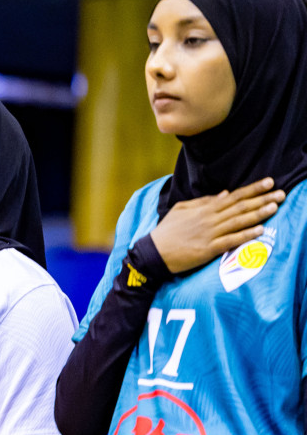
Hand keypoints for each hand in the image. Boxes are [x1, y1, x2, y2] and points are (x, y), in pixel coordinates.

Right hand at [149, 178, 283, 273]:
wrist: (153, 252)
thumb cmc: (167, 231)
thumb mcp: (181, 210)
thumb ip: (203, 201)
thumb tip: (224, 193)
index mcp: (204, 209)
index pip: (233, 196)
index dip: (252, 189)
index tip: (269, 182)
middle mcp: (209, 219)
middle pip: (240, 207)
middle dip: (262, 199)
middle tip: (281, 193)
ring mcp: (209, 234)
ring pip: (238, 221)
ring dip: (257, 214)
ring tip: (274, 207)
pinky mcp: (208, 249)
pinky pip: (230, 240)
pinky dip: (245, 235)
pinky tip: (259, 230)